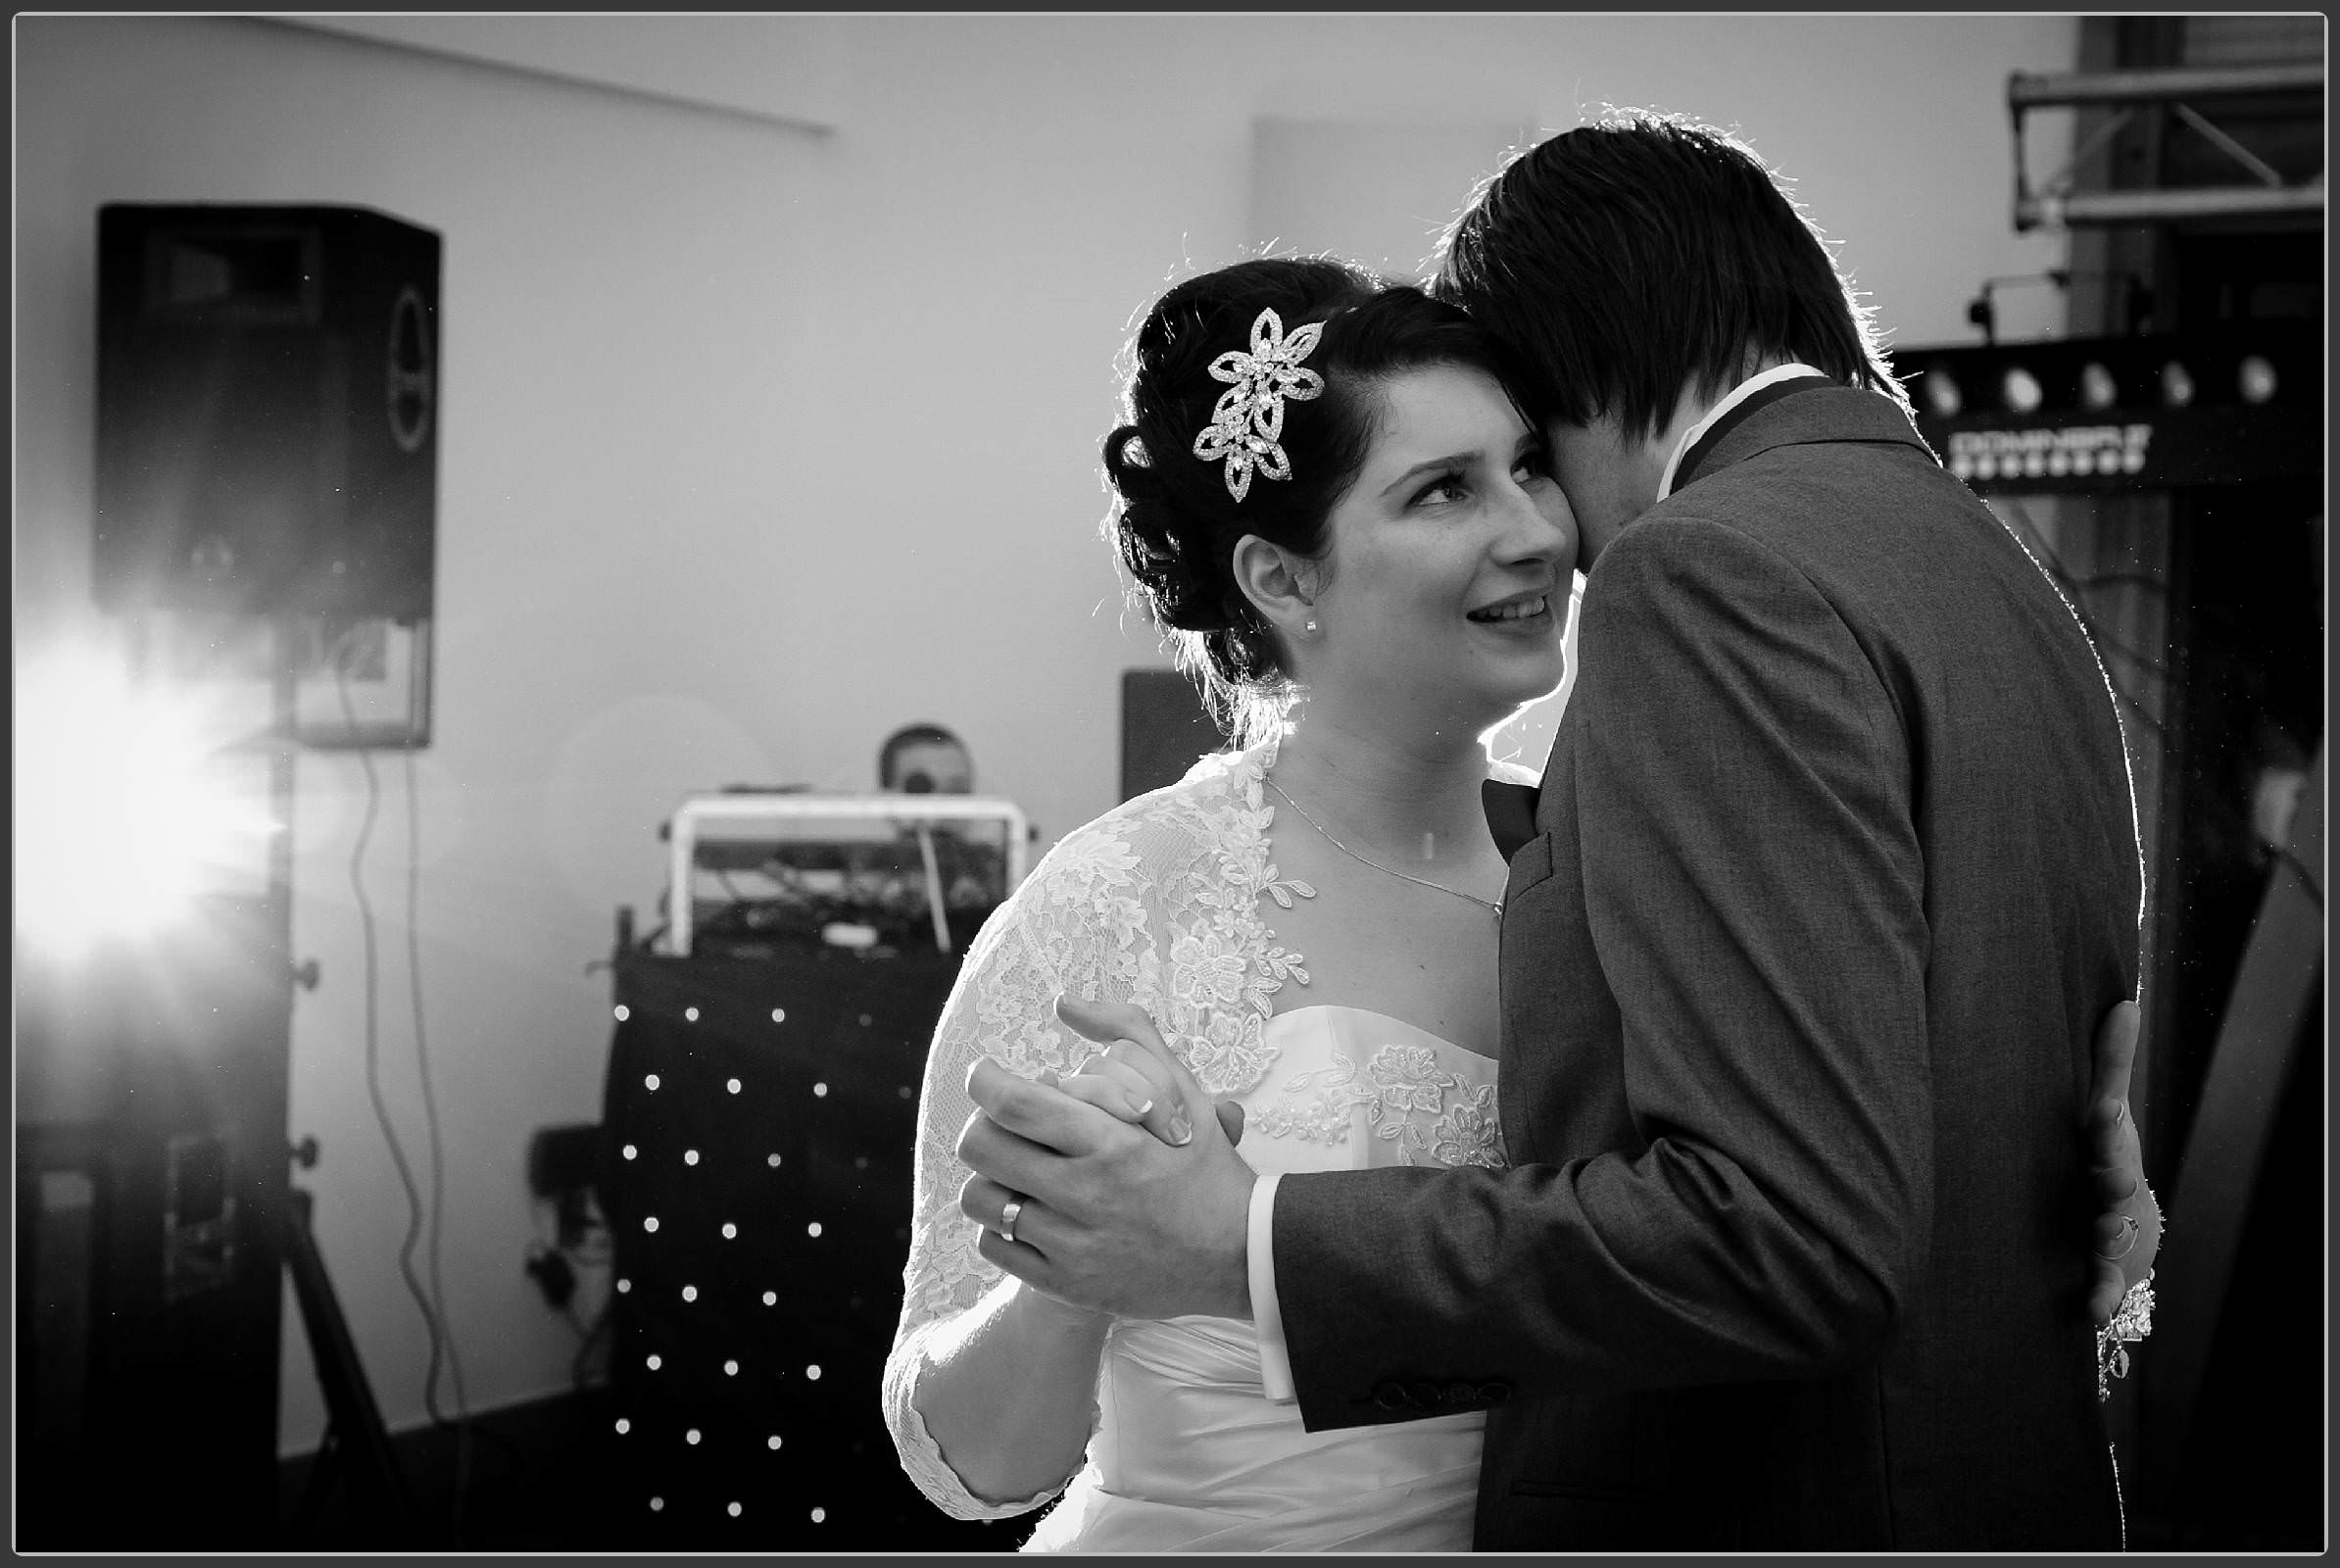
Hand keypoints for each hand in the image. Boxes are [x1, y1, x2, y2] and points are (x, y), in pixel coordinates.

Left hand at [954, 999, 1255, 1320]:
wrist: (1239, 1256)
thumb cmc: (1204, 1165)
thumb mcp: (1181, 1090)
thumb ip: (1126, 1034)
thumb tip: (1065, 1004)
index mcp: (1111, 1142)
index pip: (1014, 1102)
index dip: (985, 1080)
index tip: (989, 1074)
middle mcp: (1086, 1194)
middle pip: (982, 1146)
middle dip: (983, 1123)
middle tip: (1003, 1122)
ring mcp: (1072, 1245)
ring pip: (980, 1198)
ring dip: (990, 1175)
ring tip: (1017, 1168)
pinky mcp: (1065, 1285)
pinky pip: (994, 1245)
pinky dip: (1000, 1223)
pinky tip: (1031, 1209)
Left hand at [2084, 998, 2161, 1326]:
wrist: (2116, 1216)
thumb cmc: (2101, 1153)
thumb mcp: (2105, 1108)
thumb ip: (2109, 1063)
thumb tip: (2123, 1003)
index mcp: (2104, 1149)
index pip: (2105, 1133)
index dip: (2104, 1125)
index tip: (2098, 1113)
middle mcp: (2108, 1190)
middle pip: (2113, 1186)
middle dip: (2112, 1183)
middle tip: (2109, 1181)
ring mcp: (2106, 1229)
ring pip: (2110, 1233)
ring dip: (2106, 1234)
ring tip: (2098, 1232)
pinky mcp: (2099, 1266)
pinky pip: (2101, 1284)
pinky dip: (2098, 1297)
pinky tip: (2089, 1309)